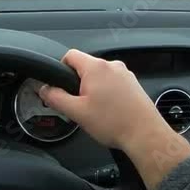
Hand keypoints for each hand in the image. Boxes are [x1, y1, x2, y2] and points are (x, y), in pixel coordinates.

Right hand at [38, 50, 189, 189]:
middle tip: (79, 104)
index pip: (70, 55)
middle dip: (79, 83)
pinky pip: (114, 83)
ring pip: (100, 76)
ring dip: (94, 89)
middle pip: (86, 66)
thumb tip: (44, 89)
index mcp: (96, 68)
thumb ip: (55, 97)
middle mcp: (112, 66)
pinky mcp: (134, 84)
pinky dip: (108, 93)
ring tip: (96, 111)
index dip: (60, 68)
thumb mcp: (76, 112)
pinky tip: (110, 112)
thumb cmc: (114, 123)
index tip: (60, 83)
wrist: (145, 135)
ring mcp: (125, 74)